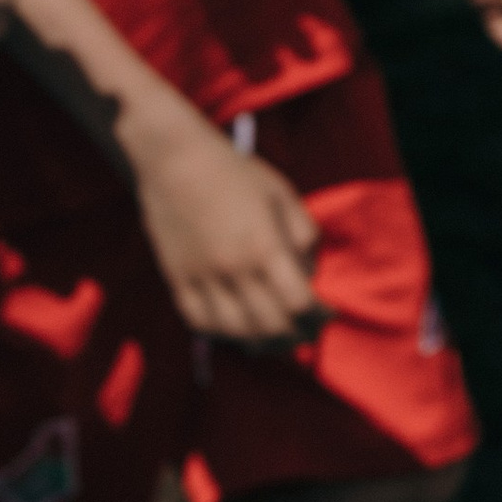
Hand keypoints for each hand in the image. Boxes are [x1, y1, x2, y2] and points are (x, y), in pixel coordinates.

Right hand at [131, 115, 322, 346]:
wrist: (173, 159)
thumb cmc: (234, 171)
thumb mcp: (282, 193)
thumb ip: (303, 234)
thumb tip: (310, 273)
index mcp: (263, 244)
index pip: (298, 302)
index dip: (318, 315)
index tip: (327, 313)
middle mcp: (232, 267)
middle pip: (270, 325)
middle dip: (296, 334)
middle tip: (307, 332)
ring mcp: (201, 276)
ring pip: (235, 331)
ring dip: (261, 341)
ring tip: (276, 338)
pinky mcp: (176, 278)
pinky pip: (200, 321)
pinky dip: (223, 332)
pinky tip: (238, 328)